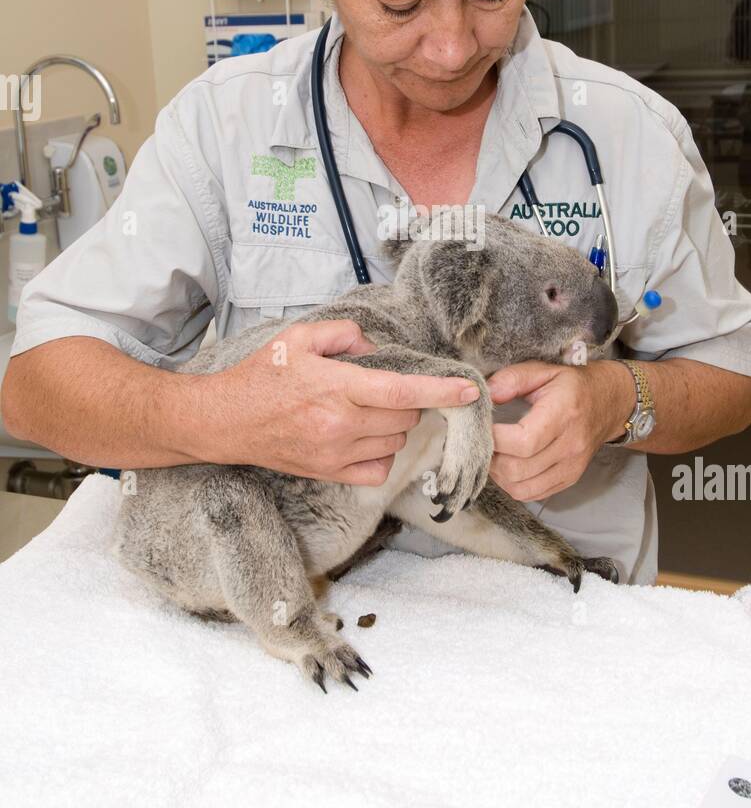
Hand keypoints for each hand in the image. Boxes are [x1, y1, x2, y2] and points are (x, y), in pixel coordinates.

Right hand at [197, 318, 479, 484]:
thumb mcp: (299, 337)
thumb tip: (377, 350)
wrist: (224, 421)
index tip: (469, 390)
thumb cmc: (261, 376)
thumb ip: (345, 334)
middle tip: (385, 387)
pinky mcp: (329, 473)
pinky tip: (366, 437)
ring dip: (394, 424)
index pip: (402, 391)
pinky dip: (382, 453)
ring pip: (396, 441)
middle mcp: (340, 424)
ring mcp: (335, 453)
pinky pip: (378, 469)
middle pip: (406, 416)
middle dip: (408, 399)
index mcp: (336, 387)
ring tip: (367, 409)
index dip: (442, 391)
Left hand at [486, 359, 634, 501]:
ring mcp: (571, 466)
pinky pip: (532, 494)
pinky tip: (509, 466)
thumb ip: (511, 379)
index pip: (523, 442)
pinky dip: (514, 485)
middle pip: (518, 469)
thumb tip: (484, 395)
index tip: (482, 427)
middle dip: (492, 458)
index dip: (495, 439)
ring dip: (499, 475)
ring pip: (522, 487)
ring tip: (495, 454)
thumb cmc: (573, 385)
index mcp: (563, 414)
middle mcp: (571, 445)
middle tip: (484, 442)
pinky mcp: (569, 478)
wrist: (609, 402)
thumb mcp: (543, 370)